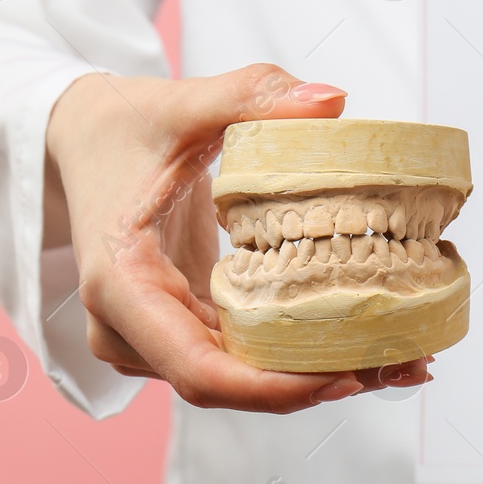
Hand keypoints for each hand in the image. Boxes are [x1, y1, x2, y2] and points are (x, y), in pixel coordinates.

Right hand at [44, 64, 430, 412]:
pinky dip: (299, 357)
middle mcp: (130, 327)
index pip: (196, 368)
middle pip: (227, 384)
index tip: (341, 377)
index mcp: (121, 284)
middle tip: (401, 365)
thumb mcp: (182, 103)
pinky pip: (240, 358)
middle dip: (314, 385)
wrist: (81, 138)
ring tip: (401, 360)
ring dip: (317, 375)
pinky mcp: (181, 327)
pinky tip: (367, 347)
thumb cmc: (122, 125)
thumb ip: (252, 95)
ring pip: (239, 380)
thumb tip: (332, 101)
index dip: (271, 388)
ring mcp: (153, 336)